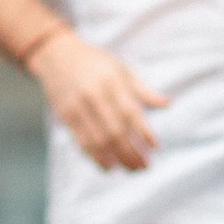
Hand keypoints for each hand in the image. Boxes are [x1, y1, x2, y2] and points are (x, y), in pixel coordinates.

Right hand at [27, 27, 167, 171]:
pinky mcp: (65, 115)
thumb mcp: (121, 68)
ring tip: (131, 169)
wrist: (57, 54)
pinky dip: (96, 157)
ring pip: (98, 140)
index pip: (130, 111)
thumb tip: (167, 103)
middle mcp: (94, 94)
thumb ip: (142, 88)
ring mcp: (78, 106)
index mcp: (111, 81)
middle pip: (115, 131)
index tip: (154, 147)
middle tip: (145, 166)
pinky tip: (108, 166)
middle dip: (132, 152)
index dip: (143, 131)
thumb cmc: (95, 62)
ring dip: (116, 158)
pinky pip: (81, 141)